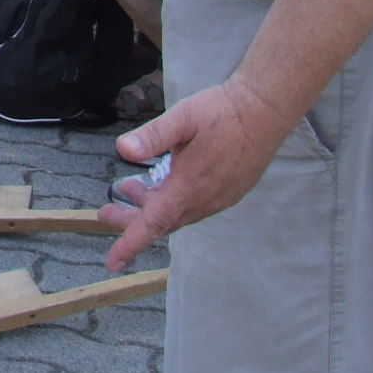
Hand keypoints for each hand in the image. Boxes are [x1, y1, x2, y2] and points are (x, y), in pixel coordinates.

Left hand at [93, 76, 294, 271]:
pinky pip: (194, 207)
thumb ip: (153, 136)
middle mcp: (205, 199)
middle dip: (132, 221)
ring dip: (152, 207)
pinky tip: (163, 183)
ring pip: (178, 214)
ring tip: (129, 190)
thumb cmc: (223, 112)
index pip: (155, 223)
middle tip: (106, 212)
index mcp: (190, 186)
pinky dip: (172, 202)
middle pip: (163, 222)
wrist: (266, 111)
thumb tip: (122, 149)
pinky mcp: (229, 192)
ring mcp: (219, 198)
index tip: (113, 262)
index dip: (131, 243)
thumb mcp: (183, 117)